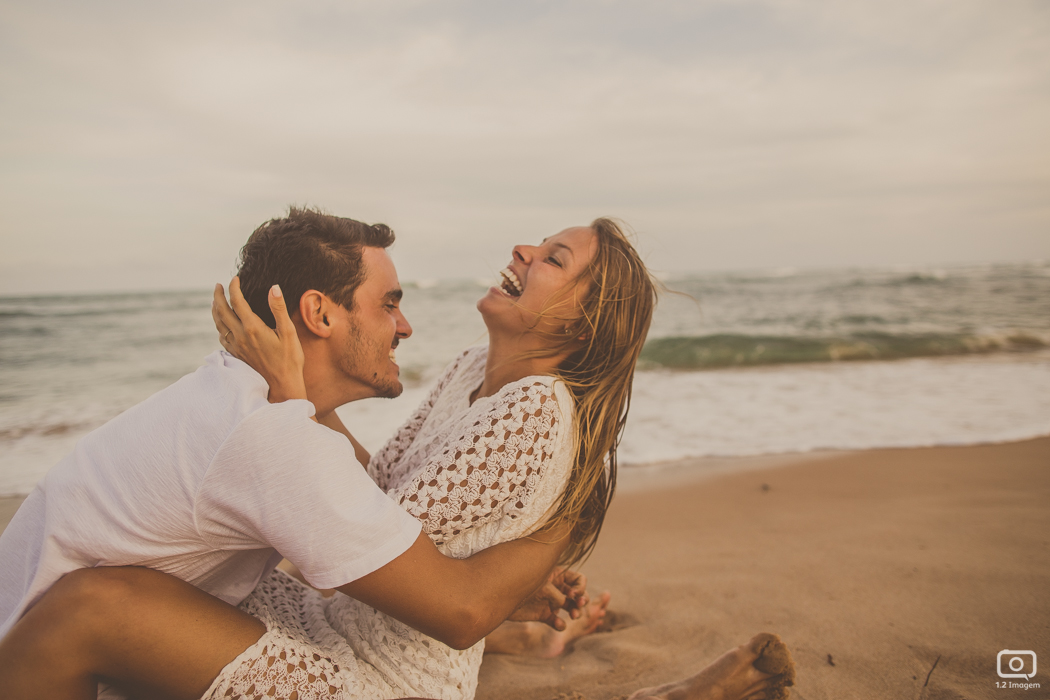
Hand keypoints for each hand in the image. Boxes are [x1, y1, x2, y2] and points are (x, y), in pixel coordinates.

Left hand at [213, 277, 306, 402]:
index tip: (235, 278)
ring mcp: (236, 347)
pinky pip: (221, 337)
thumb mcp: (288, 332)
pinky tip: (222, 325)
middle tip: (218, 285)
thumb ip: (279, 309)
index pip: (237, 301)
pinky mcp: (236, 355)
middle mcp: (240, 336)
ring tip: (215, 301)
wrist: (282, 385)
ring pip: (218, 324)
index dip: (234, 287)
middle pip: (221, 311)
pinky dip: (219, 326)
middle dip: (218, 296)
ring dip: (215, 310)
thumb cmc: (289, 359)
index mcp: (252, 328)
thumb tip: (274, 287)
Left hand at [507, 567, 589, 629]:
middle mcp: (556, 588)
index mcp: (557, 575)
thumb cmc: (522, 584)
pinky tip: (559, 624)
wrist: (500, 596)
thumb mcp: (542, 585)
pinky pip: (557, 621)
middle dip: (582, 600)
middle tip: (578, 606)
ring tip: (574, 616)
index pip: (578, 579)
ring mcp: (550, 602)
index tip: (573, 595)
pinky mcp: (543, 614)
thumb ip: (556, 594)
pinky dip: (560, 624)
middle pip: (578, 594)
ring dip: (576, 612)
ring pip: (570, 608)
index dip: (580, 587)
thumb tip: (564, 605)